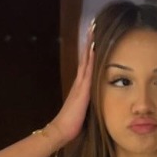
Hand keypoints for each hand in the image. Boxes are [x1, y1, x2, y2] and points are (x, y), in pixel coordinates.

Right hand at [49, 23, 94, 144]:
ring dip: (89, 44)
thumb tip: (95, 101)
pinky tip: (94, 47)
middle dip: (89, 42)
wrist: (61, 130)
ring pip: (86, 59)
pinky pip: (88, 69)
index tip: (94, 37)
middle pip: (85, 57)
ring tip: (92, 30)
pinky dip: (91, 57)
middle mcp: (80, 82)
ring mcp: (80, 84)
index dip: (90, 51)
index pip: (87, 64)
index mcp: (81, 86)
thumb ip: (88, 102)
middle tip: (93, 26)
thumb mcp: (84, 110)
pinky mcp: (82, 88)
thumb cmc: (72, 124)